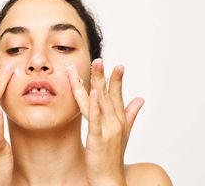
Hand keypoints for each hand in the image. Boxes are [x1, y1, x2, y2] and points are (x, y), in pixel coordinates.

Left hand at [66, 58, 144, 185]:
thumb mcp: (124, 132)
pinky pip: (95, 119)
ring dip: (98, 83)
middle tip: (99, 59)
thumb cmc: (113, 154)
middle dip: (103, 76)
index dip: (117, 80)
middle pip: (107, 95)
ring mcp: (107, 129)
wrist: (109, 178)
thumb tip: (140, 98)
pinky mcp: (97, 138)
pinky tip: (93, 92)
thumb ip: (131, 114)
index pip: (117, 95)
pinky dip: (94, 105)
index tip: (118, 65)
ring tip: (95, 66)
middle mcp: (115, 122)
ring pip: (100, 102)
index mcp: (119, 119)